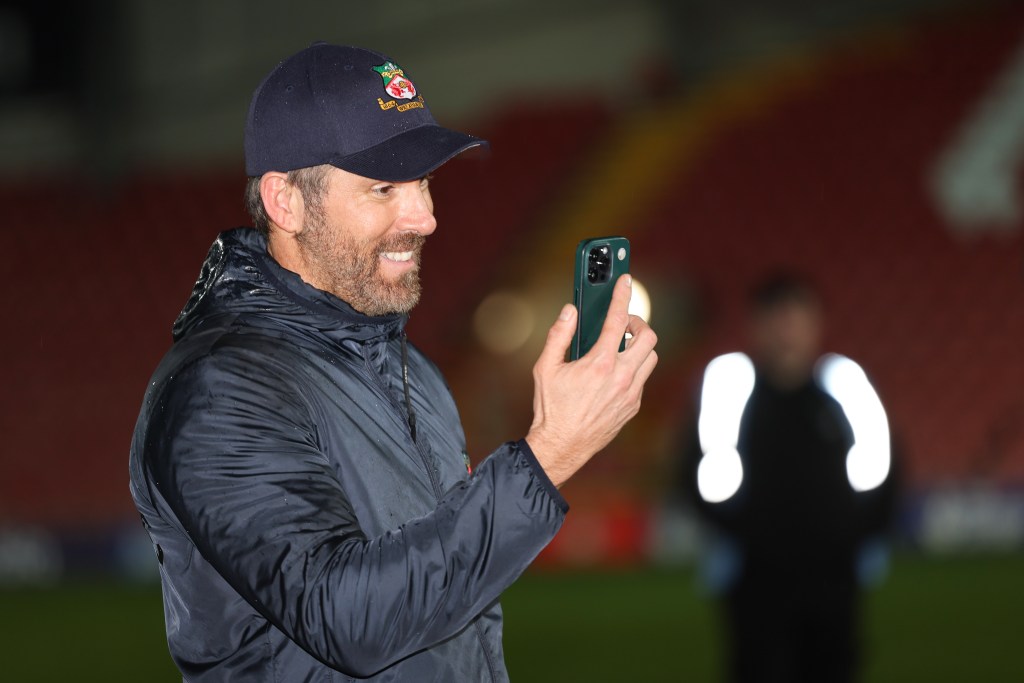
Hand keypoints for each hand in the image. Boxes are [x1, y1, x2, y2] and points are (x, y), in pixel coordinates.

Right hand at [525, 274, 657, 487]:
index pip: (616, 320)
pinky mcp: (633, 406)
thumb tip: (569, 311)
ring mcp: (631, 393)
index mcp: (599, 364)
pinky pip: (642, 378)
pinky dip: (634, 367)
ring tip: (620, 346)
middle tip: (623, 324)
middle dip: (637, 323)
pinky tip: (615, 370)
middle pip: (648, 337)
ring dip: (638, 347)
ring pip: (650, 358)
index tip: (624, 280)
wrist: (562, 445)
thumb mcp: (545, 367)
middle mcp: (621, 377)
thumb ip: (559, 335)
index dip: (621, 295)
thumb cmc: (551, 408)